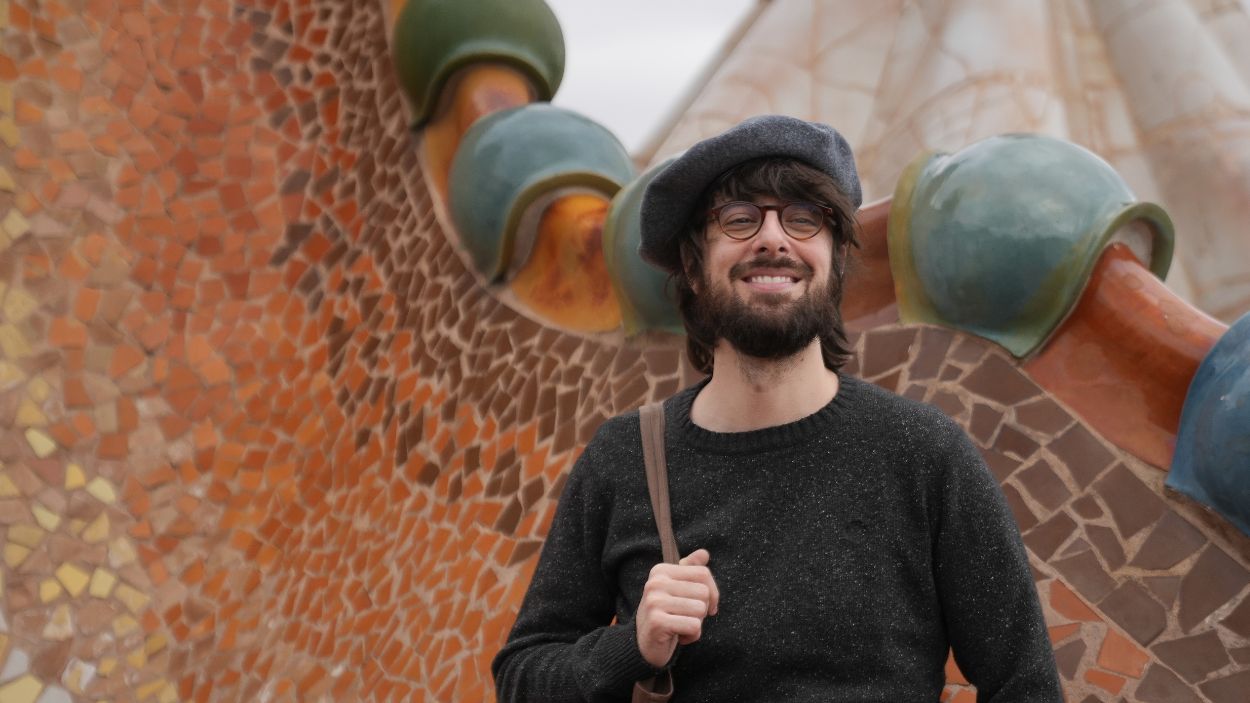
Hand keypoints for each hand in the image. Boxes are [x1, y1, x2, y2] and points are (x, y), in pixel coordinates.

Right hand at [635, 549, 719, 667]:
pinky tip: (678, 636)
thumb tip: (704, 553)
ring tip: (680, 626)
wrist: (643, 645)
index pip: (703, 573)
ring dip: (697, 624)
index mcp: (661, 571)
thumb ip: (690, 570)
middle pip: (704, 592)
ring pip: (700, 609)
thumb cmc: (665, 614)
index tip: (705, 605)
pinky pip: (694, 626)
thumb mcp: (676, 590)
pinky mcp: (657, 622)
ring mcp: (654, 602)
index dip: (712, 592)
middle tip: (685, 617)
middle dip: (702, 610)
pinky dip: (692, 636)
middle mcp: (656, 583)